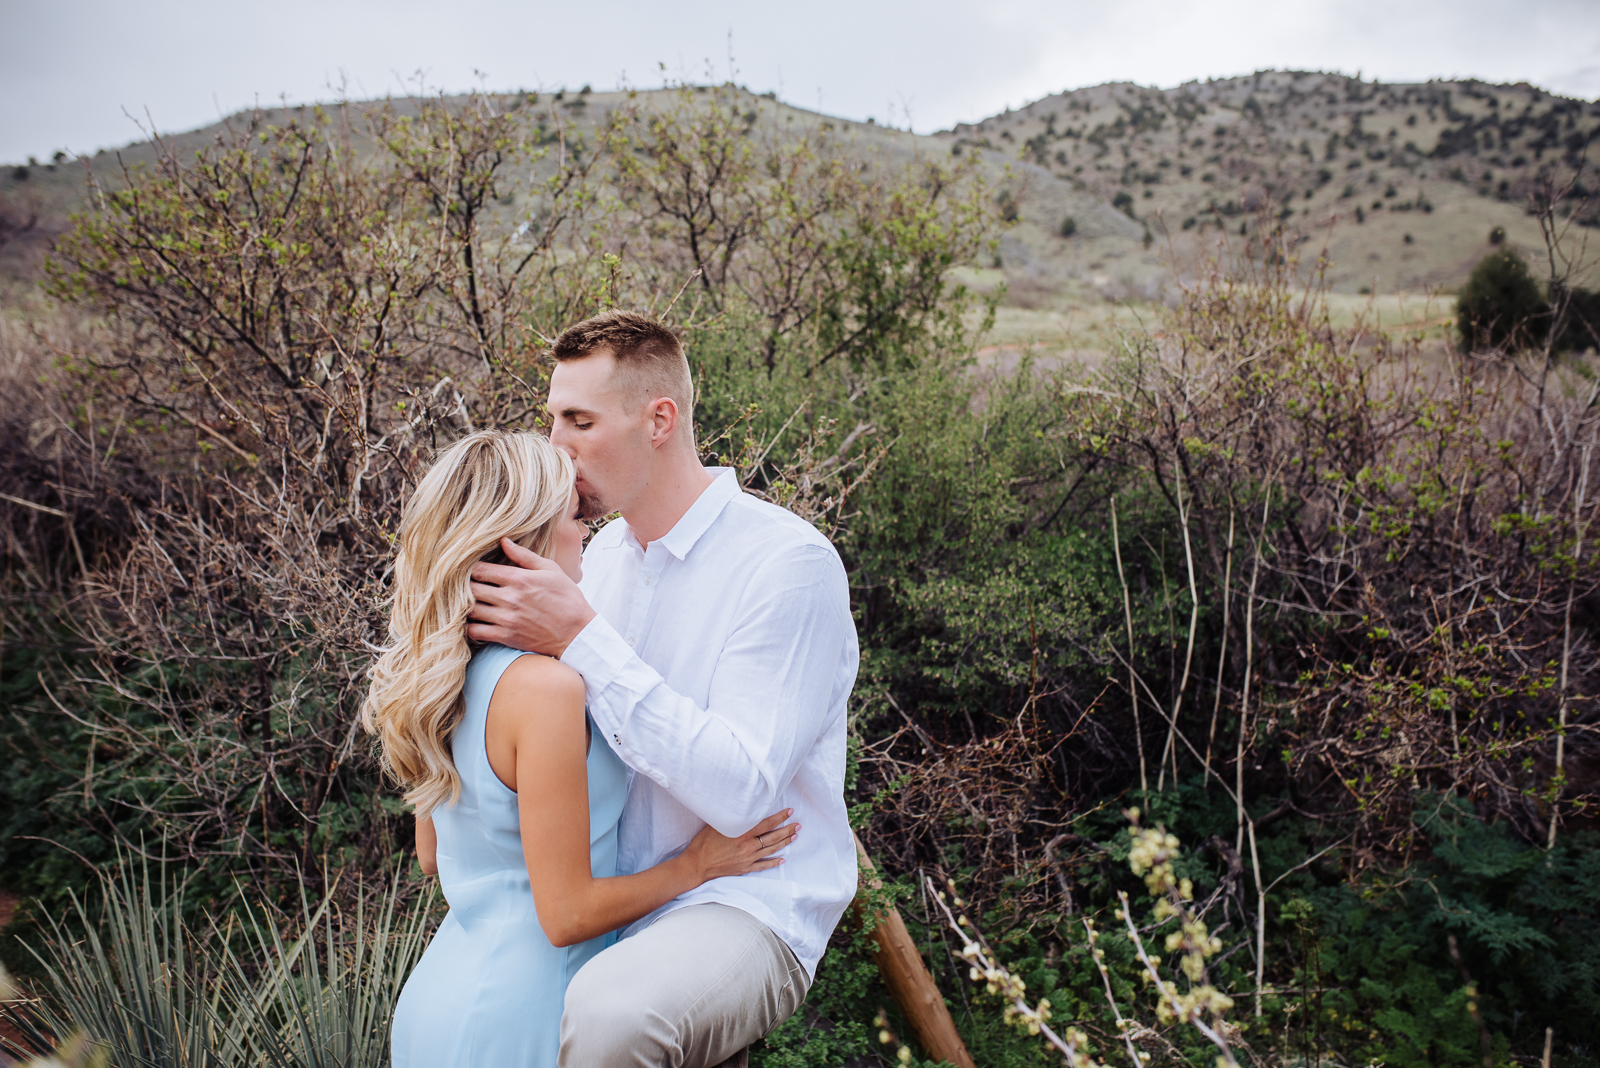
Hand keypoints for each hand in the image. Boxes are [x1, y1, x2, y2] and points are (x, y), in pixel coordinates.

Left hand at [467, 538, 595, 655]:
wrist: (578, 633)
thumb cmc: (567, 598)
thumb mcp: (551, 570)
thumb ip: (524, 556)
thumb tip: (503, 541)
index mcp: (519, 579)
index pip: (480, 570)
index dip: (472, 569)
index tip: (474, 570)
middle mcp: (510, 598)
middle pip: (471, 589)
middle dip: (466, 586)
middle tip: (467, 586)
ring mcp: (507, 619)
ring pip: (470, 610)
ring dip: (467, 606)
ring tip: (471, 603)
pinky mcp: (506, 637)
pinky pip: (475, 632)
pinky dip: (470, 627)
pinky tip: (476, 622)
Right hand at [683, 809, 798, 882]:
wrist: (697, 865)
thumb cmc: (704, 843)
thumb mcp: (717, 825)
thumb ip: (733, 818)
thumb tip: (742, 807)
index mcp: (742, 834)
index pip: (767, 824)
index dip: (780, 817)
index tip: (789, 812)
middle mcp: (748, 847)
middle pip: (773, 837)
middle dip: (787, 830)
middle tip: (798, 825)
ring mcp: (748, 859)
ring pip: (771, 850)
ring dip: (784, 843)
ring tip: (794, 837)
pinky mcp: (745, 868)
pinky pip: (763, 866)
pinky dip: (773, 863)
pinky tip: (782, 860)